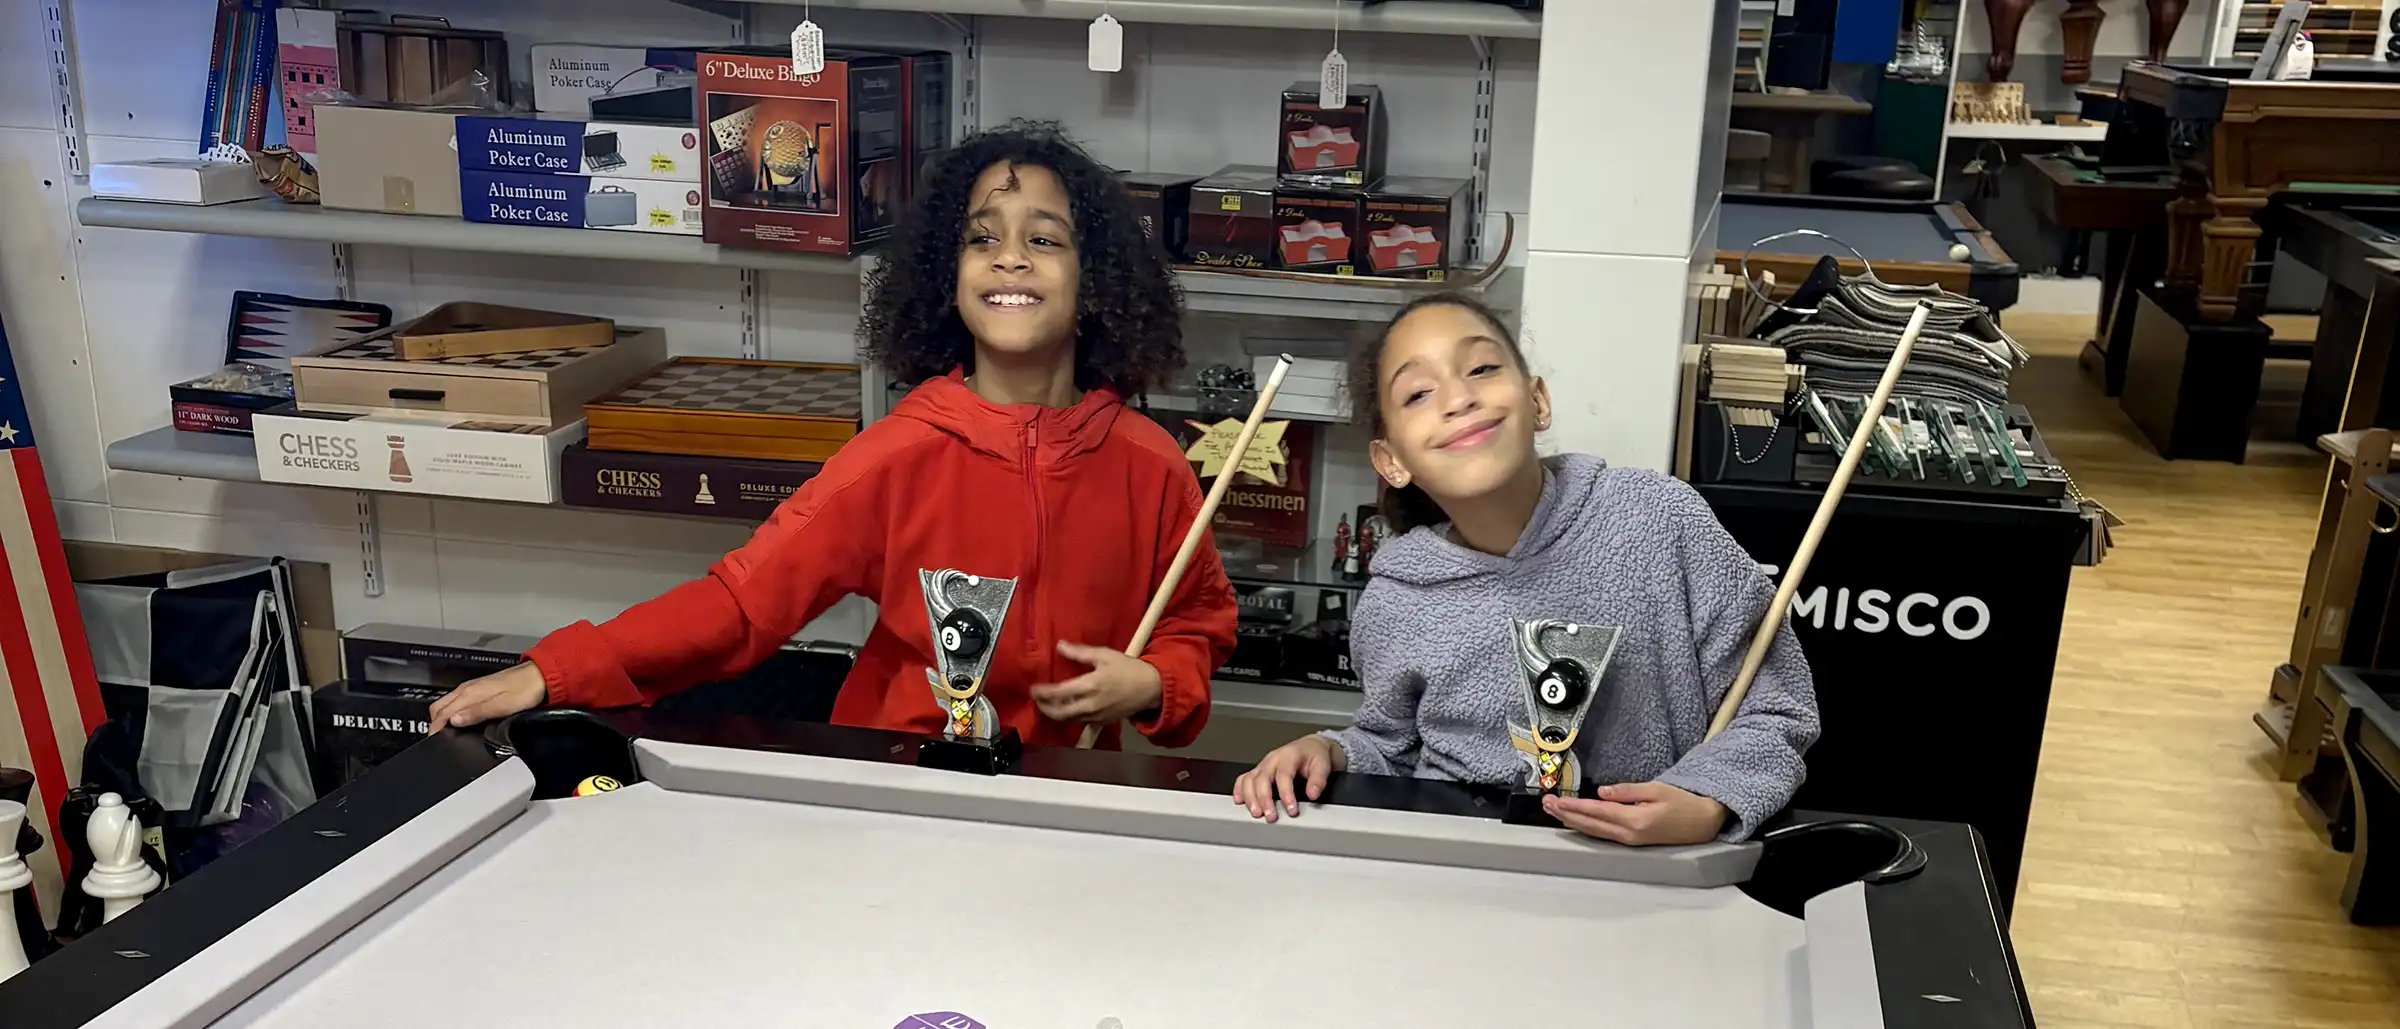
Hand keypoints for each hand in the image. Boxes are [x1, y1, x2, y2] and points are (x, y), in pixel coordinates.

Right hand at [426, 662, 547, 733]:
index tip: (432, 742)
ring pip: (447, 703)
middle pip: (439, 707)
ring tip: (445, 733)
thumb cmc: (526, 690)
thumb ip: (477, 713)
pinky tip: (459, 720)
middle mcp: (467, 689)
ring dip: (442, 717)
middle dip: (434, 724)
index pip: (442, 713)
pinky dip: (452, 712)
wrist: (540, 675)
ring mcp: (472, 688)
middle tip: (436, 740)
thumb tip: (454, 721)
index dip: (434, 729)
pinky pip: (457, 701)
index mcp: (470, 694)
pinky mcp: (480, 688)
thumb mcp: (502, 706)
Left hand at [1029, 642, 1162, 724]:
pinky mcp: (1102, 722)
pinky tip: (1066, 710)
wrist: (1151, 688)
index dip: (1043, 693)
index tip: (1033, 689)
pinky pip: (1080, 723)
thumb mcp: (1105, 655)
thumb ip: (1080, 653)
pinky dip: (1069, 718)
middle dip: (1044, 708)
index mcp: (1091, 685)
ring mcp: (1097, 716)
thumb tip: (1060, 646)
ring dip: (1055, 714)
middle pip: (1060, 713)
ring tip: (1048, 705)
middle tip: (1037, 700)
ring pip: (1069, 720)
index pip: (1059, 693)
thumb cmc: (1128, 669)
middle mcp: (1092, 704)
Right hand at [1232, 735, 1344, 821]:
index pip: (1284, 775)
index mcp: (1288, 756)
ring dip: (1250, 798)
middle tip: (1270, 816)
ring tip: (1257, 813)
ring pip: (1249, 779)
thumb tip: (1313, 794)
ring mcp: (1263, 765)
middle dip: (1264, 799)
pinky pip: (1243, 778)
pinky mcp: (1258, 770)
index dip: (1286, 794)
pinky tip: (1240, 801)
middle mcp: (1273, 759)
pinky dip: (1239, 790)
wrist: (1309, 747)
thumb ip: (1318, 779)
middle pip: (1262, 779)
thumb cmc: (1314, 755)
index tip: (1291, 810)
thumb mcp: (1323, 764)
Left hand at [1541, 782, 1728, 845]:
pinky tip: (1575, 822)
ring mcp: (1630, 841)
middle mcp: (1629, 834)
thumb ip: (1627, 791)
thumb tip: (1601, 793)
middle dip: (1566, 814)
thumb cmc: (1683, 803)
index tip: (1556, 800)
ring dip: (1572, 822)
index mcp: (1635, 820)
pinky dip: (1586, 828)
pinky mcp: (1632, 841)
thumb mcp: (1656, 789)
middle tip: (1547, 804)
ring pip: (1594, 832)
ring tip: (1554, 811)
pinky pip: (1603, 835)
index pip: (1596, 812)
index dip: (1574, 806)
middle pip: (1590, 825)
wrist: (1703, 823)